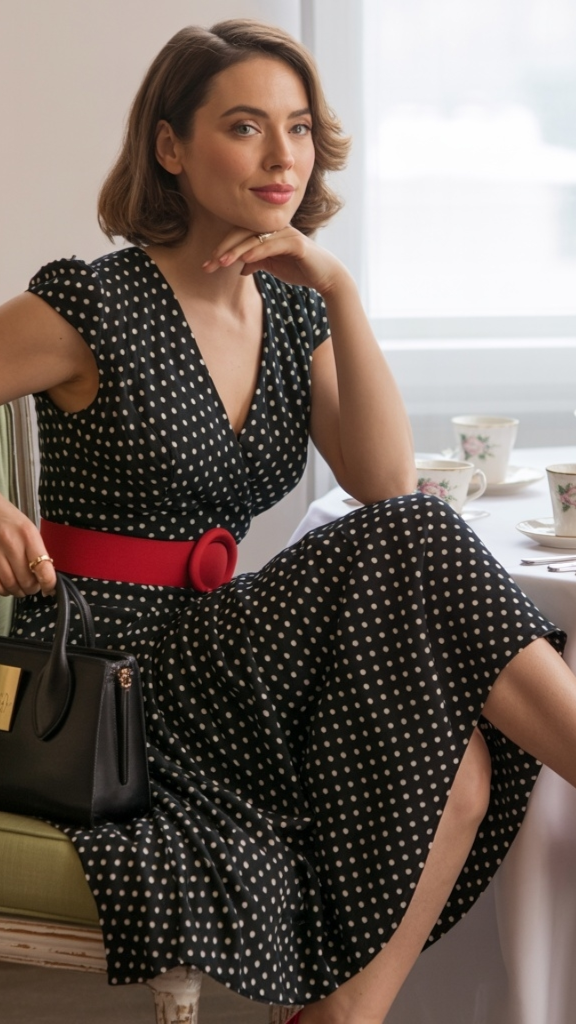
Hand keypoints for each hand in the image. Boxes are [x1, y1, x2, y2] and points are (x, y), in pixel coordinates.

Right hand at [0, 495, 55, 596]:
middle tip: (33, 586)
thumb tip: (45, 577)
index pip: (43, 568)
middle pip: (26, 581)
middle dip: (32, 588)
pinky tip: (6, 584)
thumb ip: (37, 552)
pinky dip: (3, 589)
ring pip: (10, 585)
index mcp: (27, 535)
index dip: (49, 584)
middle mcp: (11, 544)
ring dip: (17, 591)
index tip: (50, 588)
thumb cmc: (9, 520)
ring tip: (20, 586)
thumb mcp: (28, 530)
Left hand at [202, 225, 346, 296]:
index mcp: (268, 232)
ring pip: (255, 239)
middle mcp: (275, 228)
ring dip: (237, 250)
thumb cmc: (299, 269)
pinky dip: (258, 251)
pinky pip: (272, 245)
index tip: (207, 265)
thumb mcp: (272, 266)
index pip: (239, 236)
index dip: (222, 248)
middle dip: (224, 249)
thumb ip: (256, 262)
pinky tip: (245, 259)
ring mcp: (286, 233)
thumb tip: (239, 267)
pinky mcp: (296, 243)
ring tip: (222, 262)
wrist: (325, 276)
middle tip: (209, 263)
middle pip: (243, 234)